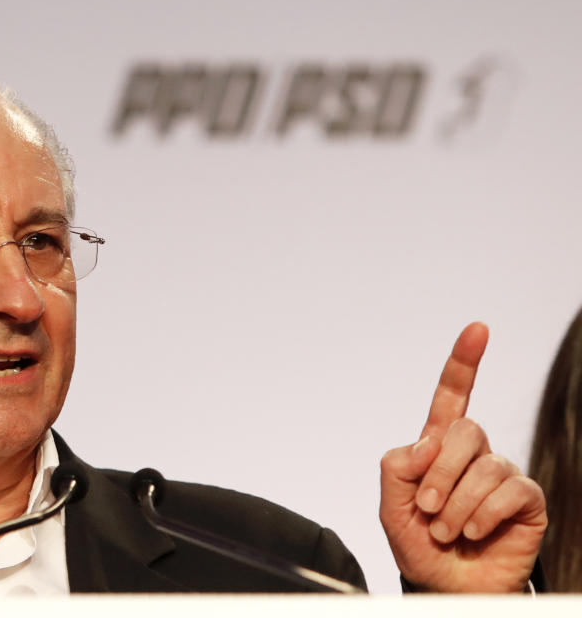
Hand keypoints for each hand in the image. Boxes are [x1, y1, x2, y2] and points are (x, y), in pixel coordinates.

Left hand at [379, 322, 546, 591]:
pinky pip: (511, 490)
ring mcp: (503, 476)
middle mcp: (474, 456)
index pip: (453, 398)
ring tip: (446, 530)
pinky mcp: (527, 501)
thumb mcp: (390, 507)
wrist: (445, 587)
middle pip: (466, 430)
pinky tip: (473, 531)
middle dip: (439, 472)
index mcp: (438, 448)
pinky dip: (483, 513)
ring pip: (485, 465)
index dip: (464, 363)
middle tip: (425, 508)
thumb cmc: (419, 547)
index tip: (477, 329)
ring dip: (455, 503)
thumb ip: (397, 467)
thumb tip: (427, 442)